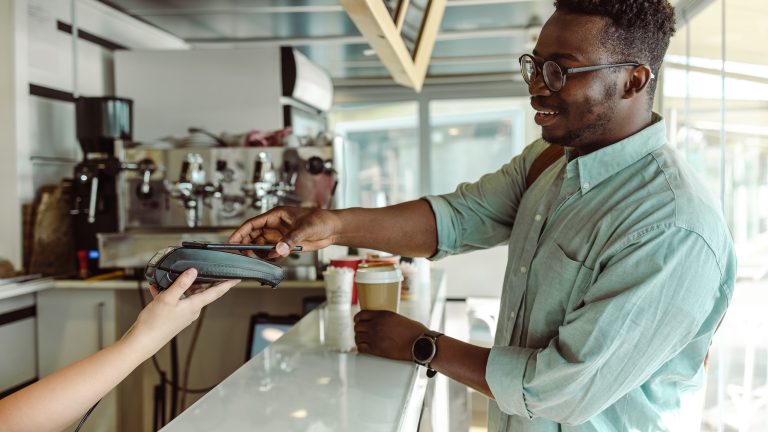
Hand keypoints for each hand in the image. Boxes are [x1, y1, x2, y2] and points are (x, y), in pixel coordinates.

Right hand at [123, 268, 238, 357]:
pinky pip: (174, 300)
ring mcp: (183, 314)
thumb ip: (181, 284)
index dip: (227, 284)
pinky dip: (168, 293)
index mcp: (194, 306)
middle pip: (200, 291)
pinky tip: (157, 288)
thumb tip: (193, 272)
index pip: (216, 292)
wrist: (142, 342)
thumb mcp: (167, 299)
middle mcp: (191, 310)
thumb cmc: (154, 324)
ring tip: (166, 278)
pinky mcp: (173, 316)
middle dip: (196, 279)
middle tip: (192, 269)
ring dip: (177, 285)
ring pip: (185, 294)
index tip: (236, 278)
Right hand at [228, 206, 339, 258]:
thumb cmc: (321, 220)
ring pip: (262, 245)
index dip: (241, 232)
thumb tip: (278, 249)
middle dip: (248, 245)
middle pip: (254, 235)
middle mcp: (275, 225)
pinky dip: (272, 257)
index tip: (232, 241)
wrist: (333, 229)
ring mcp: (280, 235)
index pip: (253, 223)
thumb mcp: (305, 228)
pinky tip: (277, 258)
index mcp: (276, 215)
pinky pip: (273, 252)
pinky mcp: (286, 244)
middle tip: (244, 254)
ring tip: (263, 257)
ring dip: (260, 253)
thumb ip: (291, 239)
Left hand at [353, 310, 427, 361]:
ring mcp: (375, 337)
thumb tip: (382, 324)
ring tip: (362, 340)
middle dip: (359, 329)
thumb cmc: (414, 332)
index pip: (361, 314)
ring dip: (359, 339)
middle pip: (358, 326)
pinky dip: (361, 348)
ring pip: (358, 337)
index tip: (358, 321)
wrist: (420, 344)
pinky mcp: (376, 350)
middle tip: (361, 332)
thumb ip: (387, 320)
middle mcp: (376, 325)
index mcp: (382, 315)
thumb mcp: (399, 318)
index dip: (358, 318)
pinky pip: (361, 348)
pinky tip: (364, 348)